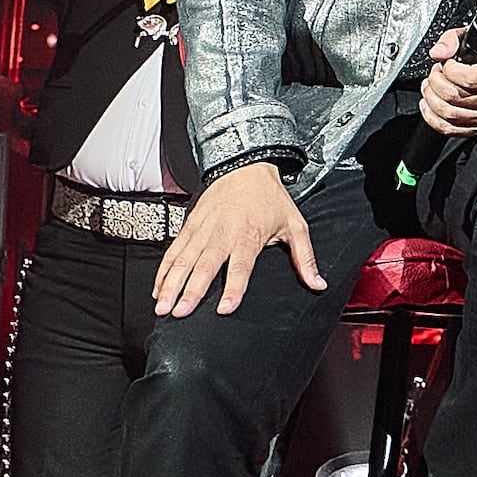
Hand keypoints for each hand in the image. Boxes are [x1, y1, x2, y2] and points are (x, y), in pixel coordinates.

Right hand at [155, 160, 321, 315]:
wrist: (246, 164)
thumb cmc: (271, 197)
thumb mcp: (295, 225)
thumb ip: (305, 257)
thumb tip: (318, 283)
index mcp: (248, 234)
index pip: (240, 266)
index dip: (233, 287)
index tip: (225, 308)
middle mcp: (222, 232)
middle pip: (204, 266)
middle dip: (191, 291)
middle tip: (180, 312)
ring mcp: (203, 228)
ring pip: (184, 259)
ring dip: (171, 283)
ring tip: (162, 306)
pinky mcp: (191, 224)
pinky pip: (175, 249)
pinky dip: (165, 269)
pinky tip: (158, 287)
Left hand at [417, 27, 476, 137]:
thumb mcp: (471, 38)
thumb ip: (451, 40)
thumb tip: (437, 53)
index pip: (468, 79)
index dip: (449, 70)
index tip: (446, 63)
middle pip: (455, 97)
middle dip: (436, 83)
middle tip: (435, 74)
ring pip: (450, 114)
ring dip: (431, 99)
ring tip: (430, 86)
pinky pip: (450, 129)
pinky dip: (432, 117)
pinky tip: (428, 104)